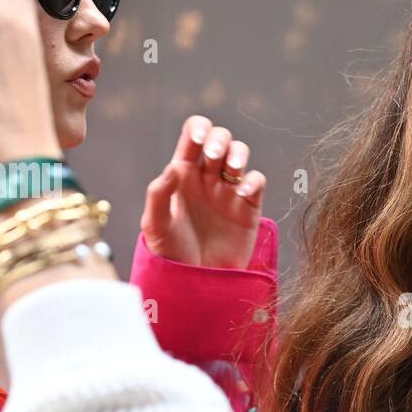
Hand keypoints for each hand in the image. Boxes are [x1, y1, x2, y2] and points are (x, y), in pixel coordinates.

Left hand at [142, 115, 266, 268]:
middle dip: (219, 139)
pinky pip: (257, 182)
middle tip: (213, 157)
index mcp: (182, 174)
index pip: (192, 137)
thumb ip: (158, 195)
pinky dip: (253, 181)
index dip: (198, 129)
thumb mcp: (155, 227)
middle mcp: (207, 177)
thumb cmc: (172, 255)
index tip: (197, 140)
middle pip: (220, 139)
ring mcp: (229, 191)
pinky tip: (243, 193)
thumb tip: (172, 167)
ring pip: (240, 154)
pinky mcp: (249, 207)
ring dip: (238, 153)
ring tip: (232, 169)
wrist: (199, 283)